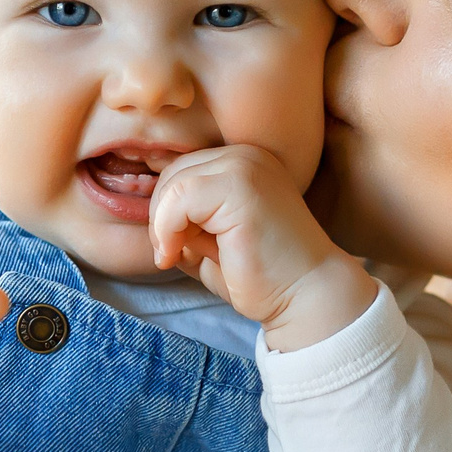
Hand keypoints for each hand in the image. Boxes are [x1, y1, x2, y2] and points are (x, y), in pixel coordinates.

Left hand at [147, 146, 376, 349]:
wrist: (305, 296)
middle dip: (161, 217)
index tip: (172, 249)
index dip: (166, 211)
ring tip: (175, 256)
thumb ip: (183, 223)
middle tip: (171, 255)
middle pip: (174, 173)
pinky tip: (177, 256)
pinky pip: (179, 198)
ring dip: (161, 225)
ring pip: (173, 183)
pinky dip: (167, 229)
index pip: (183, 172)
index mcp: (245, 163)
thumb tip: (147, 217)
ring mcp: (246, 166)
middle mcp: (248, 156)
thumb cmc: (261, 276)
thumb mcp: (209, 242)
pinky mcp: (241, 187)